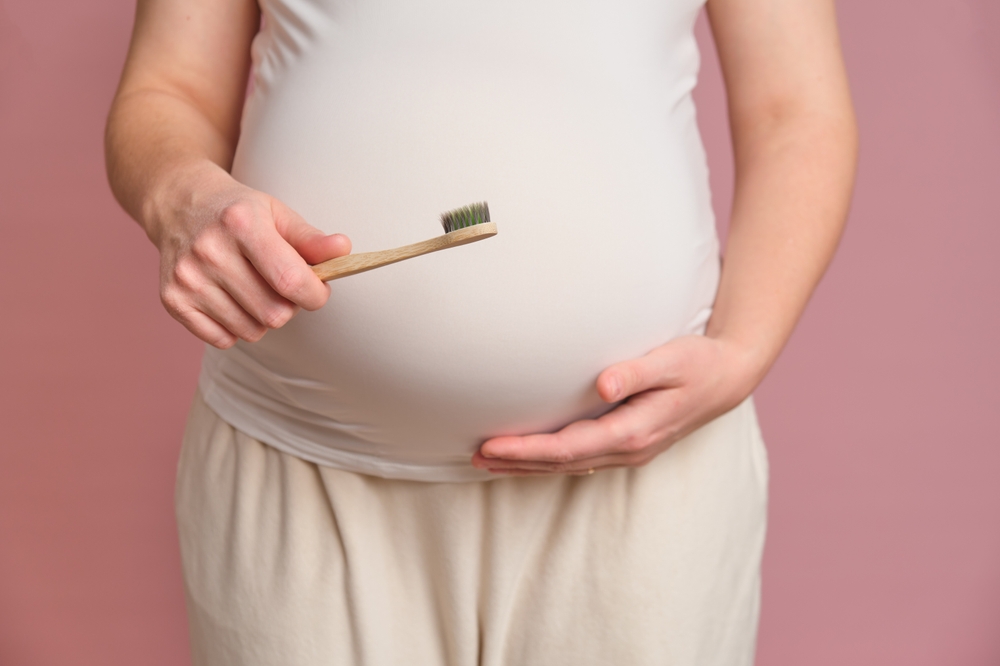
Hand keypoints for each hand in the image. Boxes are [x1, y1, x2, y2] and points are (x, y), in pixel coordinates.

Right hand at [151, 166, 350, 347]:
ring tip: (255, 290)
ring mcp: (187, 278)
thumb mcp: (277, 213)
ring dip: (263, 318)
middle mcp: (209, 251)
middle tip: (282, 287)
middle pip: (273, 314)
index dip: (315, 295)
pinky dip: (236, 328)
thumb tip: (344, 249)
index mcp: (241, 223)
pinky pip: (223, 340)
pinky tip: (232, 299)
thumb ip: (311, 239)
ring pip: (251, 331)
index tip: (318, 291)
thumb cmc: (238, 212)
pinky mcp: (172, 300)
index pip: (290, 280)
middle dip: (289, 306)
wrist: (179, 204)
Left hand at [471, 335, 763, 474]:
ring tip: (488, 461)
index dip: (526, 450)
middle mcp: (629, 448)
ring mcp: (628, 451)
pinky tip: (528, 457)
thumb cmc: (698, 362)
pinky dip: (549, 461)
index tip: (491, 445)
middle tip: (474, 456)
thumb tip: (602, 385)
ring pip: (568, 466)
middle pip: (561, 463)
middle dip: (517, 463)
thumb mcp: (672, 359)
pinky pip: (580, 460)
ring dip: (528, 466)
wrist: (729, 377)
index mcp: (634, 431)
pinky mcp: (627, 445)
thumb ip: (637, 371)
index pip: (568, 447)